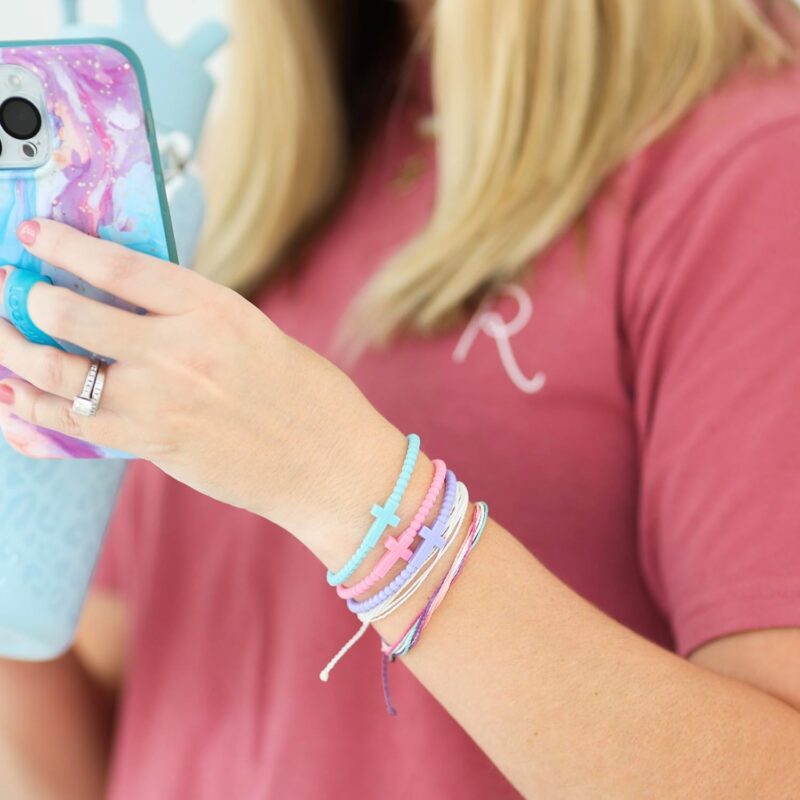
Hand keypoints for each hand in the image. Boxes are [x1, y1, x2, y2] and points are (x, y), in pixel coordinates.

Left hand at [0, 219, 407, 545]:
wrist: (329, 465)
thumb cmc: (306, 397)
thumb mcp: (256, 335)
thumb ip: (195, 318)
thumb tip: (133, 306)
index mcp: (216, 311)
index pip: (122, 268)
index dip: (67, 246)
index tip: (37, 235)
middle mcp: (182, 351)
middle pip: (74, 316)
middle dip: (29, 300)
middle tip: (15, 293)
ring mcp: (163, 401)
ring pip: (61, 372)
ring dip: (17, 353)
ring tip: (4, 340)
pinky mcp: (154, 445)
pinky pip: (74, 425)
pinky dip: (34, 411)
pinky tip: (16, 400)